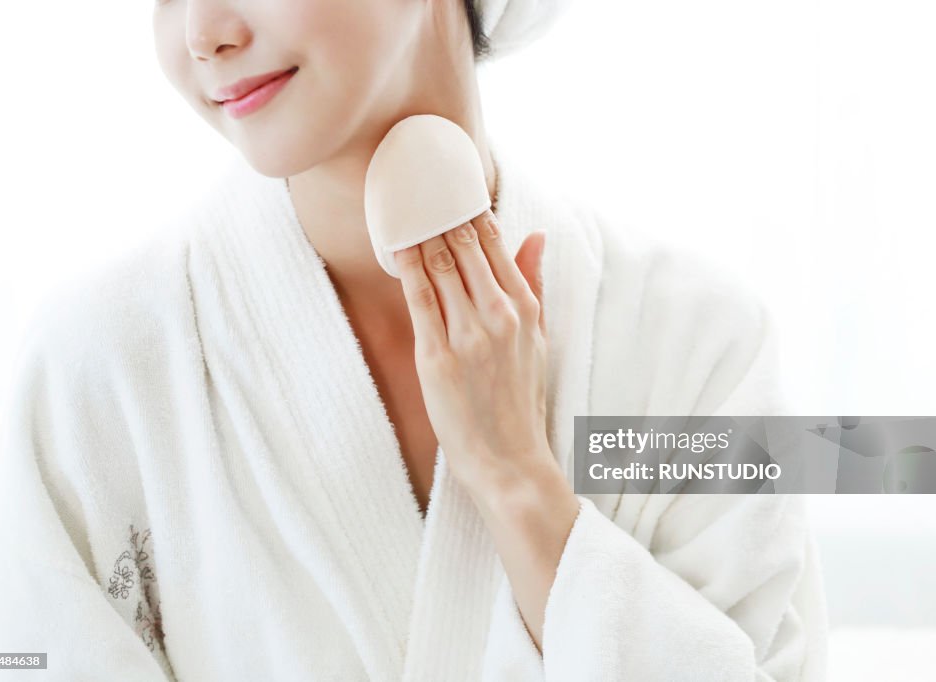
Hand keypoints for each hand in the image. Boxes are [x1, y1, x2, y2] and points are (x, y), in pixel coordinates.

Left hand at [393, 209, 556, 497]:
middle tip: (417, 191)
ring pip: (440, 265)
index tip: (448, 192)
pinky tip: (396, 246)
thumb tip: (537, 234)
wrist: (510, 460)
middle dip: (438, 215)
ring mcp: (468, 335)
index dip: (468, 213)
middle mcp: (499, 314)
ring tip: (402, 210)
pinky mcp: (437, 356)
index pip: (494, 243)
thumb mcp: (539, 338)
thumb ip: (534, 283)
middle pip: (464, 246)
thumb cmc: (520, 400)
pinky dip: (407, 266)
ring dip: (419, 233)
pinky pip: (418, 298)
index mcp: (526, 308)